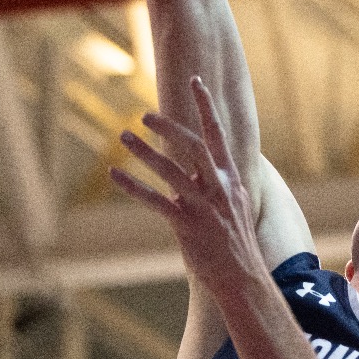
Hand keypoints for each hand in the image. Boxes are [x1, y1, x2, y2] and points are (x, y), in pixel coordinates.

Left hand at [112, 77, 264, 293]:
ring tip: (124, 136)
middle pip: (193, 145)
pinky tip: (115, 174)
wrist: (243, 278)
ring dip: (145, 151)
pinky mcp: (187, 224)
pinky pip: (155, 200)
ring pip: (171, 169)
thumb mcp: (233, 207)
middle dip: (168, 126)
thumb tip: (197, 169)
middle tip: (144, 113)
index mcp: (231, 179)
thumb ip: (216, 185)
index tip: (196, 80)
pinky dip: (132, 185)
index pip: (218, 134)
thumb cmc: (235, 244)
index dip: (207, 106)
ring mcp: (204, 205)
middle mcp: (220, 187)